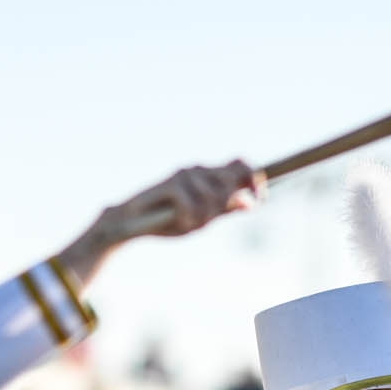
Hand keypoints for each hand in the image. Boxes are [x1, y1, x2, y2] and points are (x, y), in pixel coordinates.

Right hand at [57, 161, 261, 284]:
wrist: (131, 225)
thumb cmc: (165, 221)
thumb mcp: (200, 220)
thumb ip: (223, 210)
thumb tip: (249, 203)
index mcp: (207, 176)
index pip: (240, 164)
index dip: (255, 178)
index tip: (259, 198)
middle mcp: (198, 169)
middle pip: (232, 176)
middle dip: (226, 202)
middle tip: (205, 219)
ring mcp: (185, 174)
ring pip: (214, 196)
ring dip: (203, 217)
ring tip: (185, 222)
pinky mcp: (171, 183)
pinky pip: (193, 205)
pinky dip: (188, 218)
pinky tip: (177, 221)